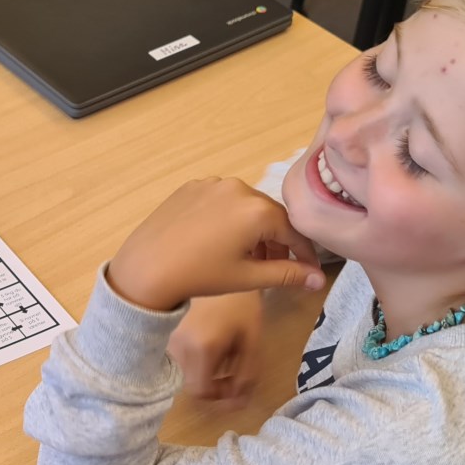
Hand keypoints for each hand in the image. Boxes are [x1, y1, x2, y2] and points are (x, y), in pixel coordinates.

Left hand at [108, 178, 323, 310]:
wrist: (146, 268)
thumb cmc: (199, 275)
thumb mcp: (248, 277)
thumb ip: (288, 274)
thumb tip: (319, 280)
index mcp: (257, 209)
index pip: (293, 230)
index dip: (304, 252)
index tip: (309, 270)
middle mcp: (238, 187)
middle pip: (269, 215)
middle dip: (276, 241)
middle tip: (274, 267)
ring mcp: (212, 184)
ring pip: (245, 206)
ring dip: (253, 229)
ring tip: (246, 257)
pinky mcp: (191, 186)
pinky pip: (221, 201)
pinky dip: (229, 218)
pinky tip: (218, 241)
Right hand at [168, 291, 263, 407]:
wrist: (217, 263)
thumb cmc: (241, 299)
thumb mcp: (252, 338)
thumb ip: (248, 374)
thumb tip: (240, 401)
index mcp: (200, 348)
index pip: (201, 392)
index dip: (220, 398)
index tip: (238, 388)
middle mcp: (177, 347)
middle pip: (193, 384)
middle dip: (217, 384)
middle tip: (238, 371)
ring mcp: (168, 338)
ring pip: (186, 371)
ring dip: (208, 371)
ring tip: (228, 351)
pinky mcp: (165, 331)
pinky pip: (180, 357)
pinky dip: (198, 359)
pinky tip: (213, 340)